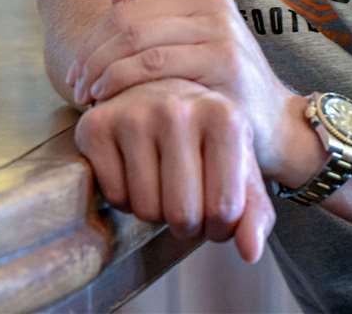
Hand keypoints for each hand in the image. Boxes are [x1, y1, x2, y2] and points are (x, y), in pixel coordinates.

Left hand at [73, 0, 304, 179]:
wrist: (274, 123)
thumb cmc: (222, 85)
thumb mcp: (194, 42)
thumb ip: (157, 15)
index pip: (127, 6)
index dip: (93, 37)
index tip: (76, 69)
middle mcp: (214, 4)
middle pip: (128, 22)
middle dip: (92, 54)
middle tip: (75, 85)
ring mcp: (221, 31)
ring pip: (138, 43)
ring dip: (102, 71)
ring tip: (87, 96)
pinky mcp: (223, 63)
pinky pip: (156, 67)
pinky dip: (122, 83)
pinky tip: (109, 102)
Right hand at [75, 77, 275, 262]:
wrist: (157, 100)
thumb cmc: (204, 141)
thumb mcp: (239, 171)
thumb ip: (254, 213)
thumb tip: (250, 252)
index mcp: (224, 116)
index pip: (224, 209)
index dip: (219, 225)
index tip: (215, 208)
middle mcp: (178, 108)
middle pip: (182, 214)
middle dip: (186, 224)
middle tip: (186, 200)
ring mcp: (134, 113)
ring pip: (145, 209)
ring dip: (154, 212)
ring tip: (161, 183)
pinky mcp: (97, 124)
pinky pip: (114, 196)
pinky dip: (124, 198)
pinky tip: (133, 172)